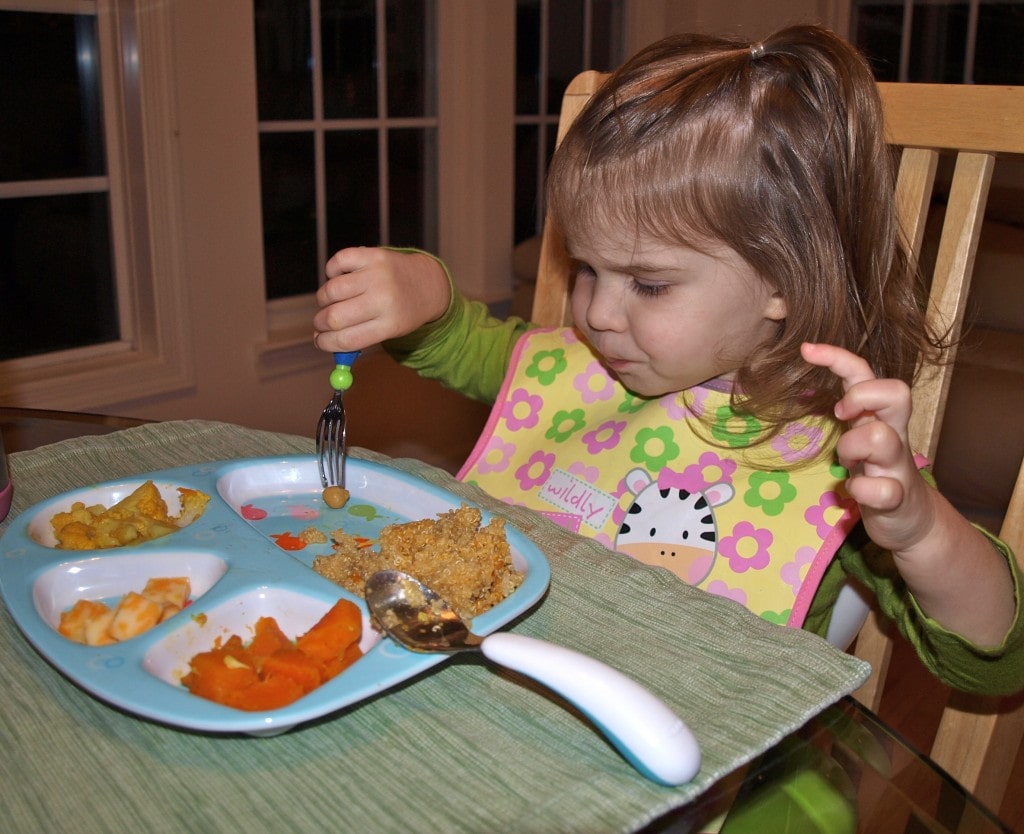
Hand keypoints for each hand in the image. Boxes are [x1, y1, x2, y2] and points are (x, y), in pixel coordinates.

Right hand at [313, 247, 449, 352]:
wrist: (426, 283)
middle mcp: (384, 299)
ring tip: (331, 300)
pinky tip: (341, 277)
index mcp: (389, 325)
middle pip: (335, 317)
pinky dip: (332, 271)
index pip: (347, 340)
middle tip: (321, 322)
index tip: (319, 341)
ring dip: (323, 298)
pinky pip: (337, 261)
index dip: (326, 343)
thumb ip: (355, 337)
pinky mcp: (373, 255)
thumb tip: (319, 339)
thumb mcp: (387, 331)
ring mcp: (378, 275)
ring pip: (332, 290)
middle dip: (320, 322)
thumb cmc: (399, 311)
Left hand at [800, 342, 932, 553]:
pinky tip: (853, 491)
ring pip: (881, 438)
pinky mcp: (897, 497)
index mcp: (880, 415)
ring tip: (846, 463)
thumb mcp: (860, 435)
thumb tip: (806, 384)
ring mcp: (897, 465)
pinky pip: (882, 489)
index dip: (838, 357)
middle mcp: (894, 433)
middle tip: (842, 415)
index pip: (865, 373)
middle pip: (897, 392)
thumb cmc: (877, 470)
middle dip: (862, 397)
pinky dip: (862, 490)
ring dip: (852, 448)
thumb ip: (848, 411)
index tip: (806, 349)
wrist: (912, 520)